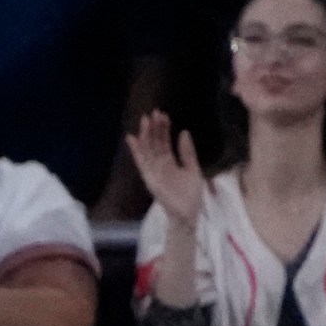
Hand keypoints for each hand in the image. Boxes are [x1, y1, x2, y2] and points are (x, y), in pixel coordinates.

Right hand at [125, 111, 207, 226]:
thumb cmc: (190, 194)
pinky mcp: (149, 178)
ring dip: (145, 135)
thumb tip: (184, 132)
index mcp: (169, 162)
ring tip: (145, 120)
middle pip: (154, 143)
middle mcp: (159, 165)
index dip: (164, 129)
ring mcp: (153, 171)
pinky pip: (141, 162)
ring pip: (147, 149)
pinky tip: (132, 139)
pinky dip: (136, 150)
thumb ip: (187, 152)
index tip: (164, 115)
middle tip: (154, 112)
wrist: (188, 213)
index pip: (164, 142)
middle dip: (154, 128)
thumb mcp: (193, 168)